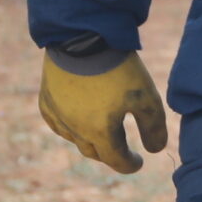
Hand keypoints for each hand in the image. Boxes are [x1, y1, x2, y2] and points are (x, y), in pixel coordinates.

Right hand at [37, 50, 167, 173]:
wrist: (82, 37)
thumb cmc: (118, 68)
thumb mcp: (146, 96)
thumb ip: (154, 127)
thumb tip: (155, 150)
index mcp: (99, 132)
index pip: (116, 160)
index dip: (130, 164)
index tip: (139, 162)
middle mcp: (75, 129)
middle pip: (95, 152)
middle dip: (111, 154)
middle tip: (122, 150)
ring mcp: (57, 115)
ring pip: (75, 139)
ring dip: (91, 141)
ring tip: (102, 134)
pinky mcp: (46, 100)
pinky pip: (57, 123)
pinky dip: (70, 128)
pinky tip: (76, 121)